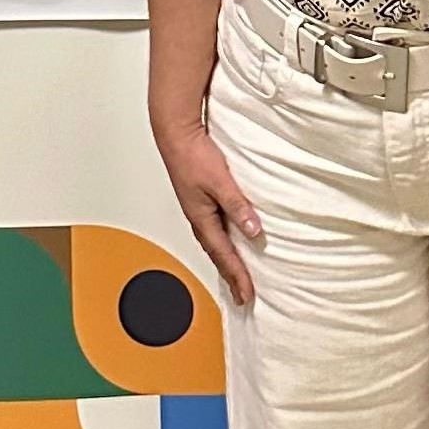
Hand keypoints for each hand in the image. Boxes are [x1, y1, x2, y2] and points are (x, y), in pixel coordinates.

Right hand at [155, 122, 261, 306]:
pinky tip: (230, 239)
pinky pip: (213, 229)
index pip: (223, 254)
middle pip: (216, 254)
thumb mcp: (220, 181)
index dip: (236, 275)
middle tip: (242, 295)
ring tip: (236, 275)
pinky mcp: (199, 199)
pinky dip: (222, 242)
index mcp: (201, 218)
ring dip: (225, 260)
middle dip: (230, 275)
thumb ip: (238, 205)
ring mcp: (197, 209)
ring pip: (213, 242)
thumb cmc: (193, 155)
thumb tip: (253, 230)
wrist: (175, 134)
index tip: (246, 294)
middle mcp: (198, 218)